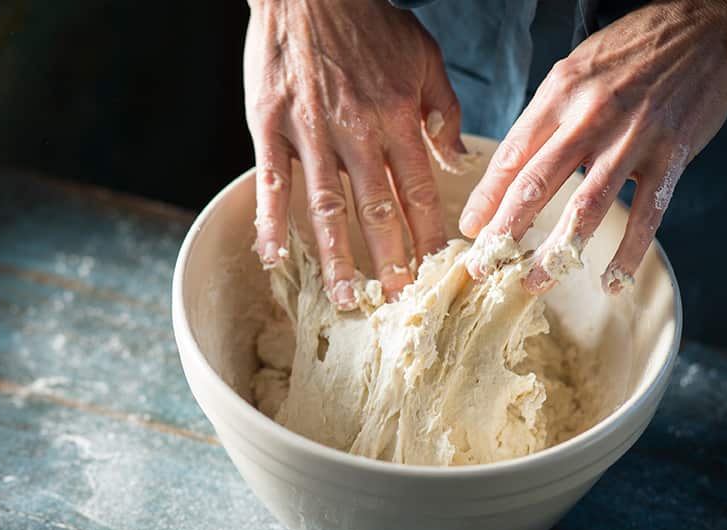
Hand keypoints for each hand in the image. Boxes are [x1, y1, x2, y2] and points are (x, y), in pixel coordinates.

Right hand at [244, 0, 466, 307]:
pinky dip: (270, 222)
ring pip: (326, 207)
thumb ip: (442, 108)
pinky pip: (270, 183)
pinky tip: (274, 258)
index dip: (430, 237)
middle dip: (391, 263)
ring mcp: (310, 132)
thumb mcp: (423, 55)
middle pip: (377, 211)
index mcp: (398, 118)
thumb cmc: (369, 21)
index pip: (420, 192)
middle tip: (399, 304)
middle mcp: (357, 132)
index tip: (439, 274)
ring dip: (336, 258)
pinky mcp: (270, 126)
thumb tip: (456, 157)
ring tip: (347, 298)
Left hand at [458, 0, 726, 294]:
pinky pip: (646, 214)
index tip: (470, 230)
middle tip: (486, 266)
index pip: (511, 155)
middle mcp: (591, 116)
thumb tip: (510, 171)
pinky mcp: (671, 156)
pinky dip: (627, 253)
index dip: (487, 198)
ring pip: (586, 206)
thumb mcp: (576, 70)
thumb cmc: (635, 50)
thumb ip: (545, 119)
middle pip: (537, 183)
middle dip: (505, 231)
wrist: (709, 29)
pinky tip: (611, 281)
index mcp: (560, 94)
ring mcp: (633, 139)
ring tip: (534, 284)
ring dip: (556, 252)